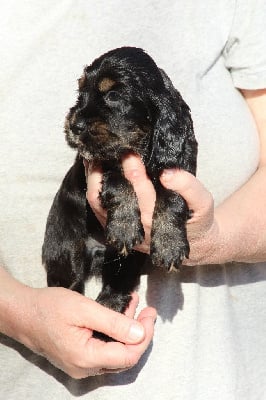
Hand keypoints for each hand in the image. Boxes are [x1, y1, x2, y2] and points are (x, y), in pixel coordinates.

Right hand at [9, 283, 155, 378]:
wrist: (22, 313)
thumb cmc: (48, 308)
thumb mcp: (83, 309)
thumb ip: (113, 322)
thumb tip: (140, 333)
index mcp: (86, 358)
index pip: (128, 355)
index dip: (145, 336)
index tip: (151, 314)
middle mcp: (85, 367)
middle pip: (124, 356)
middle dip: (140, 332)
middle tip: (147, 311)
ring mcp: (81, 364)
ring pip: (115, 351)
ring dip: (128, 330)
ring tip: (135, 307)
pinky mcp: (79, 357)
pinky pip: (104, 348)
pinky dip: (116, 331)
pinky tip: (120, 313)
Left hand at [86, 154, 218, 264]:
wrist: (192, 241)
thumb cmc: (197, 218)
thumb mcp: (203, 202)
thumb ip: (188, 187)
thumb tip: (167, 173)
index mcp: (160, 221)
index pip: (143, 196)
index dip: (135, 175)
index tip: (131, 154)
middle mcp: (138, 227)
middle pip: (117, 198)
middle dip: (111, 172)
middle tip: (109, 148)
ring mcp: (124, 228)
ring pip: (101, 204)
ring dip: (95, 179)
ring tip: (95, 155)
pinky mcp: (116, 226)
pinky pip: (97, 207)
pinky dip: (94, 186)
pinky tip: (94, 168)